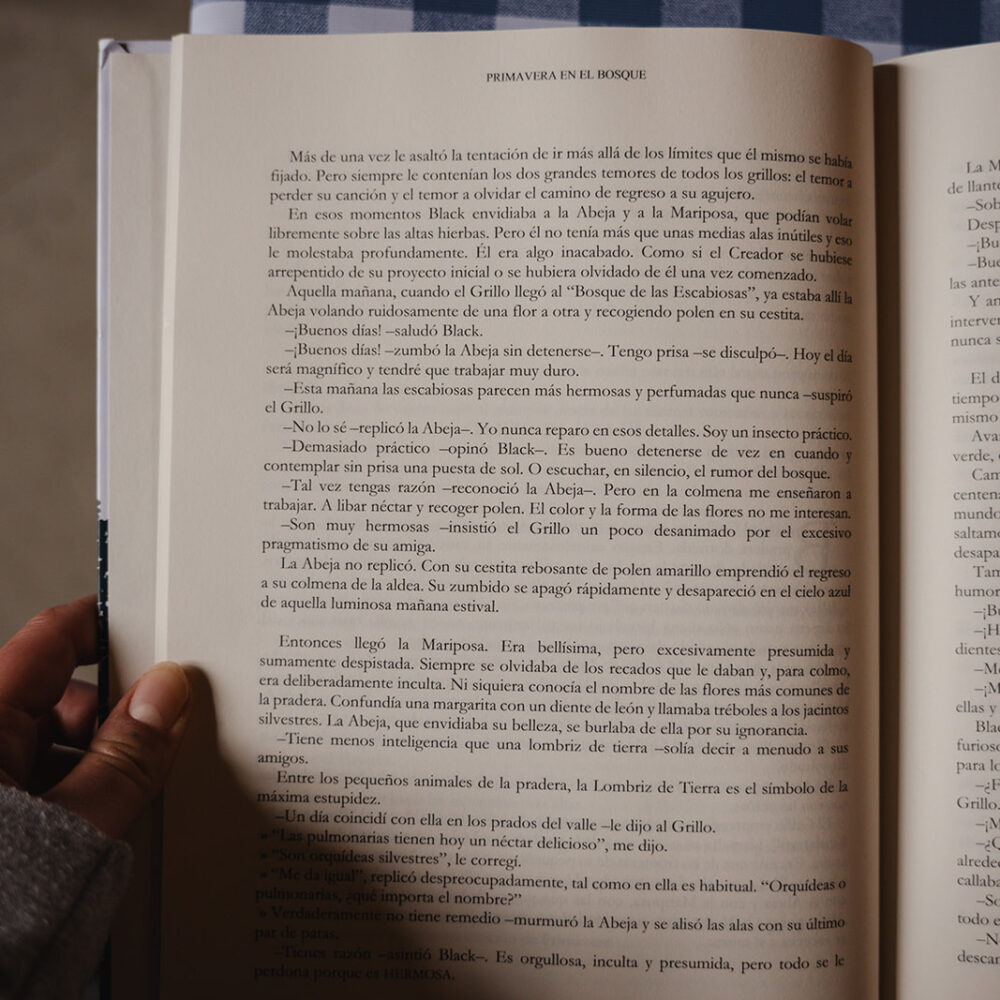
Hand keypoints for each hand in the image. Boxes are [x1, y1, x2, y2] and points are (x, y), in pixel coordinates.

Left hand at [0, 595, 191, 838]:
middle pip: (53, 702)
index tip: (150, 623)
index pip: (47, 642)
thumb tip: (166, 691)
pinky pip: (30, 793)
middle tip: (164, 738)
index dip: (102, 625)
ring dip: (92, 767)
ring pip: (43, 752)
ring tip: (130, 807)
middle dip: (112, 718)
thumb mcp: (73, 827)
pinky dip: (68, 803)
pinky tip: (100, 837)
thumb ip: (125, 758)